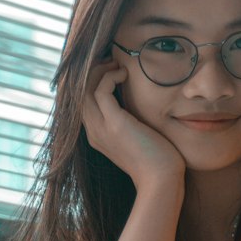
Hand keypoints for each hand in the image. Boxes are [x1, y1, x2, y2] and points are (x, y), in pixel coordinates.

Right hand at [81, 56, 186, 190]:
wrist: (161, 180)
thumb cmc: (155, 160)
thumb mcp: (134, 138)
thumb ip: (127, 122)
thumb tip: (133, 104)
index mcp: (96, 135)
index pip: (82, 103)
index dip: (90, 82)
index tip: (107, 69)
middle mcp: (93, 131)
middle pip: (79, 93)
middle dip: (91, 72)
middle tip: (110, 61)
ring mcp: (101, 128)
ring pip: (85, 89)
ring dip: (99, 71)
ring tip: (116, 64)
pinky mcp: (114, 123)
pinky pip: (100, 90)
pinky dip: (110, 76)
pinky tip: (125, 74)